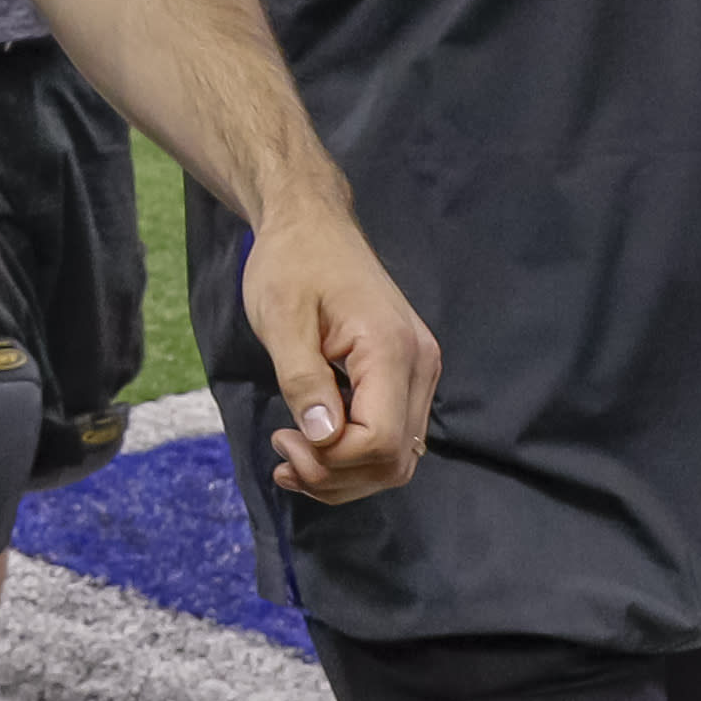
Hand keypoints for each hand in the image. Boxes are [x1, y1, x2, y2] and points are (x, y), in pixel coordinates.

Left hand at [242, 194, 440, 503]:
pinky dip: (354, 456)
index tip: (283, 440)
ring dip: (344, 474)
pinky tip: (314, 445)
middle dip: (336, 476)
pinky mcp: (408, 375)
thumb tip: (322, 439)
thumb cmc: (292, 263)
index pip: (379, 441)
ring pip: (397, 458)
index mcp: (391, 348)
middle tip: (284, 456)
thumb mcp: (280, 318)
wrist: (313, 225)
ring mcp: (419, 371)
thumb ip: (301, 379)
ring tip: (291, 456)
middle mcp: (420, 364)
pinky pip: (392, 437)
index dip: (331, 460)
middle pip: (394, 461)